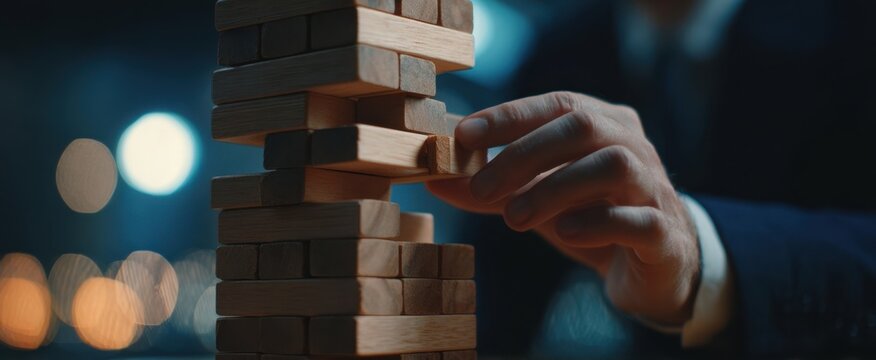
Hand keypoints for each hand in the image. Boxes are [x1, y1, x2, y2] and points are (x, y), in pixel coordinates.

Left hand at [427, 92, 700, 324]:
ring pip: (614, 167)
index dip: (509, 115)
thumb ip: (491, 190)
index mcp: (605, 125)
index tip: (464, 135)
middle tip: (481, 187)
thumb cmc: (591, 218)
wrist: (655, 266)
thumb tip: (434, 180)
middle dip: (524, 154)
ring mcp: (655, 187)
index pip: (557, 104)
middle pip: (582, 127)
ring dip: (555, 188)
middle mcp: (634, 147)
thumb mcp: (536, 200)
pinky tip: (564, 233)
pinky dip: (599, 223)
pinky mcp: (664, 233)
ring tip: (513, 218)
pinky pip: (639, 219)